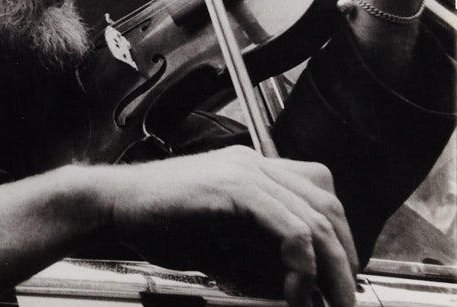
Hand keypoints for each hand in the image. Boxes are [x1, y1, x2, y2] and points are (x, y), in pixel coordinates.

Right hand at [107, 145, 357, 306]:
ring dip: (332, 268)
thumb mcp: (217, 238)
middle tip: (344, 298)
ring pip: (318, 217)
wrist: (110, 206)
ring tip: (327, 303)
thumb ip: (257, 251)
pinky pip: (291, 228)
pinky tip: (295, 289)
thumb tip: (299, 283)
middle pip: (328, 203)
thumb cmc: (154, 224)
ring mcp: (243, 172)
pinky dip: (303, 265)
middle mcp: (252, 163)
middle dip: (345, 257)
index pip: (319, 190)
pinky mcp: (232, 189)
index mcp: (250, 168)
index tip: (340, 273)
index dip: (340, 233)